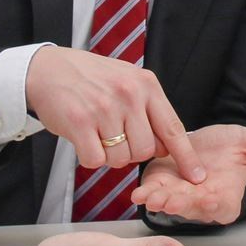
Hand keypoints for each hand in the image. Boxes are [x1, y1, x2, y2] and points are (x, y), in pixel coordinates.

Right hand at [26, 46, 204, 182]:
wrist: (48, 68)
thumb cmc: (90, 78)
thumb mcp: (128, 80)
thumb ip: (149, 108)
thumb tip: (168, 145)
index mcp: (146, 85)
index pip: (173, 128)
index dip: (186, 157)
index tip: (196, 177)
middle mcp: (128, 95)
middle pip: (145, 151)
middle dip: (132, 153)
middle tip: (116, 137)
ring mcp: (104, 108)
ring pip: (120, 159)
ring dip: (109, 155)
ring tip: (98, 134)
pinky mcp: (79, 122)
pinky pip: (95, 160)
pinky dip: (90, 157)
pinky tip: (84, 139)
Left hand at [131, 124, 245, 224]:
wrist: (204, 142)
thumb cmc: (228, 148)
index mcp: (226, 198)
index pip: (222, 206)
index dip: (214, 204)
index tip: (208, 199)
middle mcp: (202, 203)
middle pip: (192, 208)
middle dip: (181, 204)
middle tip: (171, 200)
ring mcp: (179, 198)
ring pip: (170, 203)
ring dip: (160, 201)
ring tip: (151, 197)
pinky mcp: (161, 188)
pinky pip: (152, 193)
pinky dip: (146, 194)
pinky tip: (139, 193)